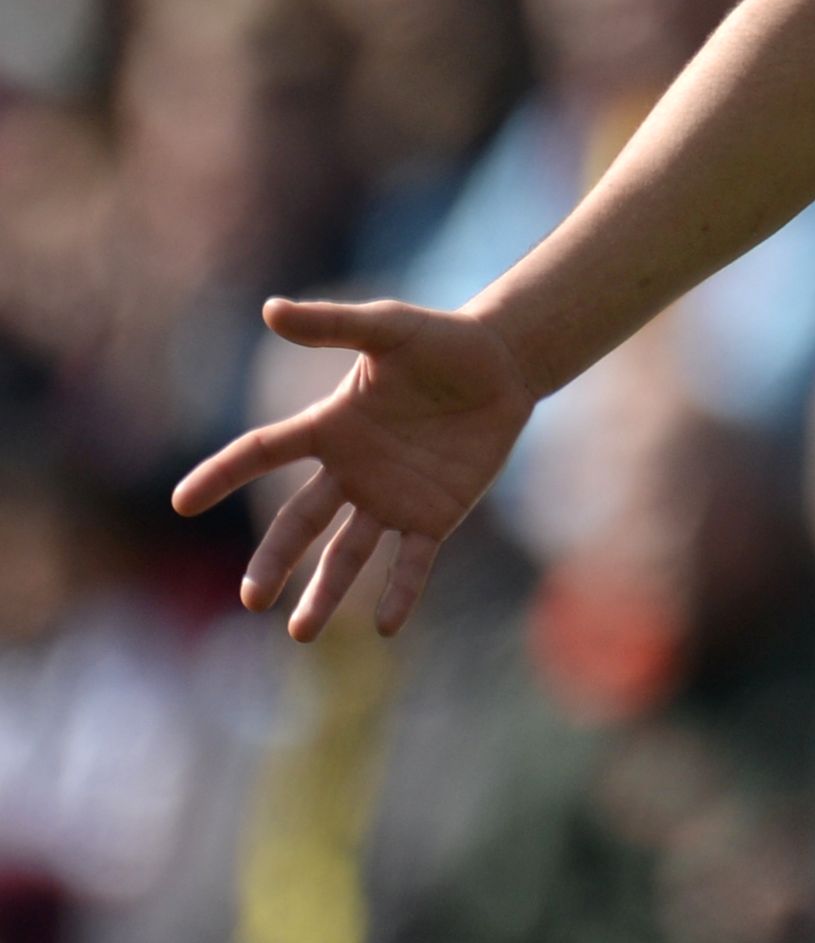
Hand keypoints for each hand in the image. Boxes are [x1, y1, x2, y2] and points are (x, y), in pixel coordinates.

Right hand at [171, 298, 536, 640]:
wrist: (504, 365)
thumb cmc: (441, 342)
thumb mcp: (388, 327)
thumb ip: (333, 324)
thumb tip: (270, 309)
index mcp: (329, 428)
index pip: (262, 451)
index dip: (221, 474)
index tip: (182, 501)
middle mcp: (350, 471)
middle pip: (300, 523)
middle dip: (275, 562)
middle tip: (252, 599)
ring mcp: (390, 498)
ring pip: (347, 554)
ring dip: (324, 594)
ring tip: (300, 634)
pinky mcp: (435, 515)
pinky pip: (412, 560)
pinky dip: (399, 592)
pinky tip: (385, 626)